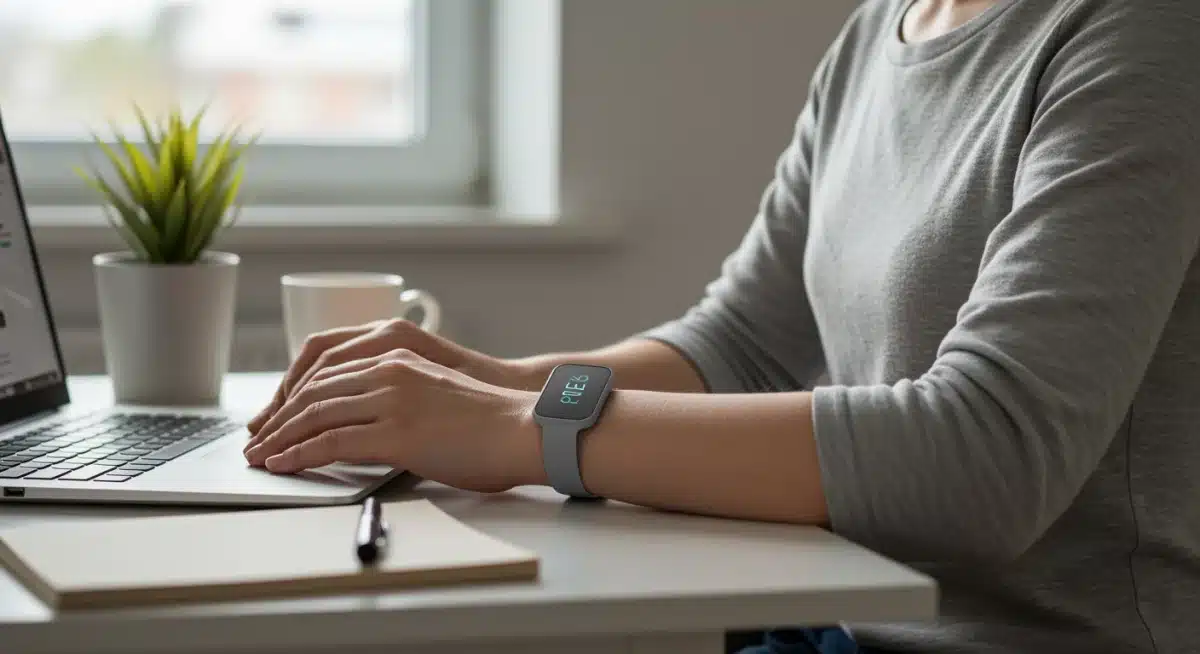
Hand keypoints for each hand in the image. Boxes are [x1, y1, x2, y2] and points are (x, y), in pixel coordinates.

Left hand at [247, 319, 532, 446]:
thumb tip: (363, 425)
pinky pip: (330, 444)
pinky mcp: (396, 433)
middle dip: (276, 418)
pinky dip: (299, 456)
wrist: (524, 430)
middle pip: (311, 391)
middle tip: (255, 440)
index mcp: (397, 356)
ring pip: (314, 415)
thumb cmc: (488, 422)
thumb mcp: (434, 393)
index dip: (290, 395)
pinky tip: (284, 466)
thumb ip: (397, 397)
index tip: (273, 417)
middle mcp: (389, 370)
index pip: (324, 369)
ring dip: (279, 439)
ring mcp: (391, 400)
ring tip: (260, 457)